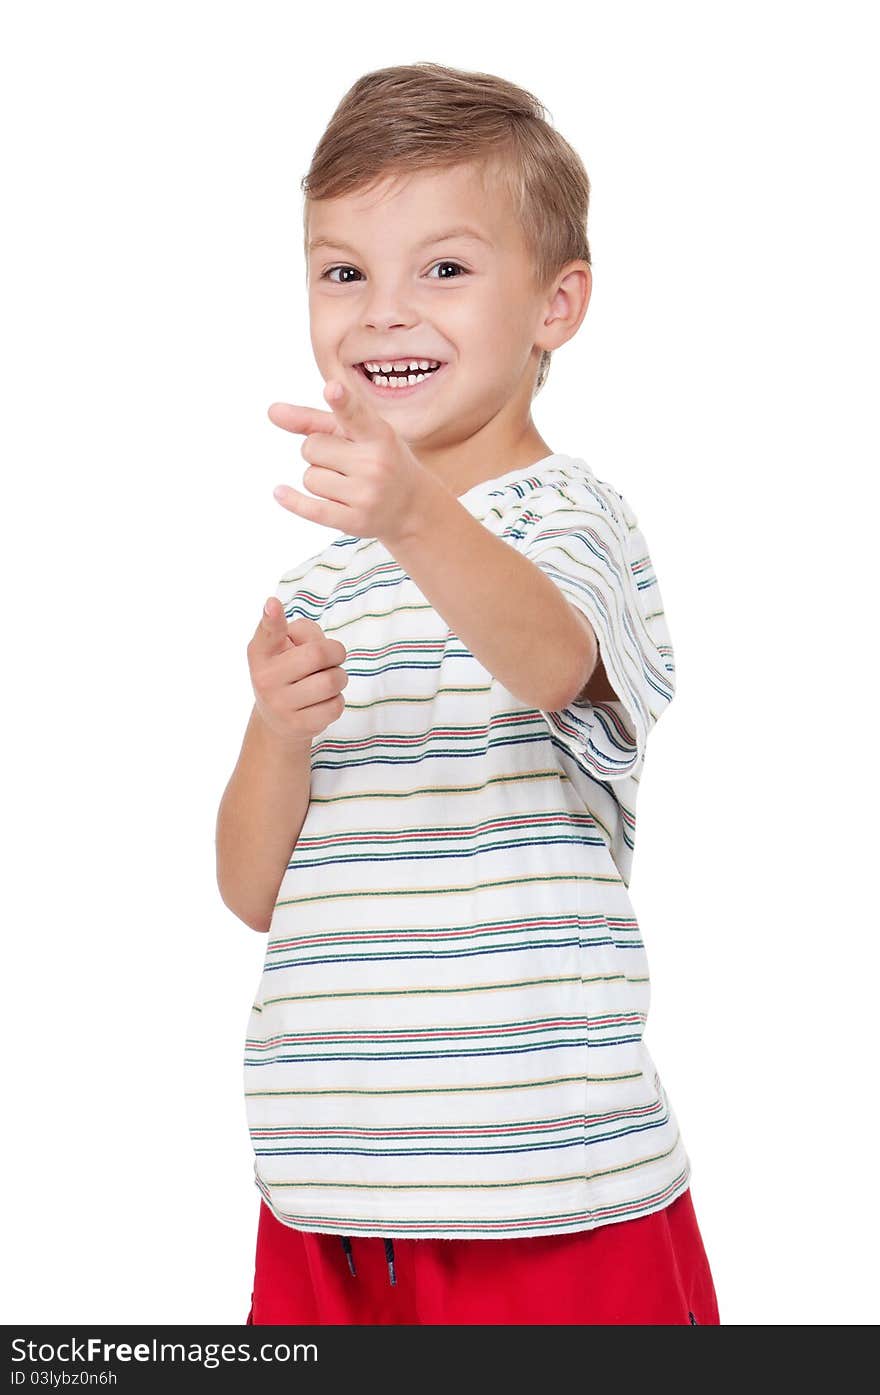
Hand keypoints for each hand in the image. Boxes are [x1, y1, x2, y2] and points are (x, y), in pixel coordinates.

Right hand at [247, 597, 348, 743]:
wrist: (277, 720)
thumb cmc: (288, 672)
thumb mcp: (285, 648)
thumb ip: (301, 632)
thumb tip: (315, 639)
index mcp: (261, 652)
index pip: (268, 632)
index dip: (272, 618)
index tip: (273, 603)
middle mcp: (265, 678)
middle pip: (317, 654)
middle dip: (336, 652)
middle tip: (334, 656)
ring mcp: (280, 704)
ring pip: (332, 681)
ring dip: (339, 677)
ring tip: (327, 680)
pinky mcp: (298, 726)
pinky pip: (336, 706)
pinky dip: (337, 700)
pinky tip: (323, 701)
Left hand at [268, 378, 437, 546]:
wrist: (412, 507)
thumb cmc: (378, 459)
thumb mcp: (357, 434)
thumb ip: (315, 420)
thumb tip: (272, 411)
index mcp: (379, 434)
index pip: (355, 415)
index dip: (343, 401)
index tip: (332, 389)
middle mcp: (376, 463)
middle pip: (311, 447)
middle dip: (319, 453)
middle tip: (346, 462)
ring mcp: (367, 494)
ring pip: (309, 477)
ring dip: (319, 479)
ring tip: (346, 484)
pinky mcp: (356, 521)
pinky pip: (311, 508)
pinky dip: (292, 500)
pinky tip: (279, 492)